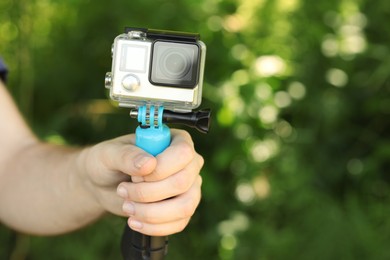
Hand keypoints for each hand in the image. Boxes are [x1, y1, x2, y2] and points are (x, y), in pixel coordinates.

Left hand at [80, 129, 203, 235]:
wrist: (103, 185)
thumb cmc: (108, 162)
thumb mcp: (109, 154)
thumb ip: (127, 155)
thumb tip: (149, 164)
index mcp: (175, 140)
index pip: (183, 153)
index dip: (160, 168)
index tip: (135, 175)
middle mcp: (188, 163)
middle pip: (182, 182)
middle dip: (147, 193)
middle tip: (123, 190)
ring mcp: (189, 187)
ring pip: (184, 206)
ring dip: (151, 212)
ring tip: (127, 207)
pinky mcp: (183, 209)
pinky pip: (179, 223)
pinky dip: (154, 226)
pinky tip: (134, 220)